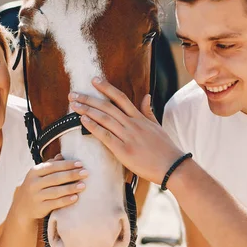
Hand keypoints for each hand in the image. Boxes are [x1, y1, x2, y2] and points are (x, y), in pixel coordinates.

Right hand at [10, 155, 87, 224]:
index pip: (53, 166)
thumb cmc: (35, 187)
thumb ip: (50, 165)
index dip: (67, 164)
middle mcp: (34, 183)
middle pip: (56, 178)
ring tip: (83, 185)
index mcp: (34, 172)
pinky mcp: (39, 208)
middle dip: (72, 175)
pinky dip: (65, 200)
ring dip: (71, 188)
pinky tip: (75, 198)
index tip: (80, 164)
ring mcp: (36, 196)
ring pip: (56, 191)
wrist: (22, 208)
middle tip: (86, 173)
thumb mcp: (38, 175)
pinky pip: (55, 203)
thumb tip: (62, 155)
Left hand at [69, 77, 183, 184]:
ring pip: (104, 118)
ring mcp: (128, 136)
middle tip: (73, 93)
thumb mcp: (157, 126)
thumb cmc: (166, 148)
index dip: (106, 87)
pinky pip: (105, 135)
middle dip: (89, 98)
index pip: (120, 98)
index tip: (93, 80)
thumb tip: (146, 96)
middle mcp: (133, 124)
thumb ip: (148, 111)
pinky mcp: (124, 150)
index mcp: (139, 118)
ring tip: (74, 105)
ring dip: (87, 110)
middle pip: (108, 106)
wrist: (173, 166)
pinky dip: (93, 127)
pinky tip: (83, 120)